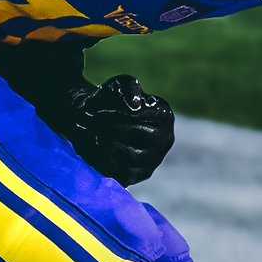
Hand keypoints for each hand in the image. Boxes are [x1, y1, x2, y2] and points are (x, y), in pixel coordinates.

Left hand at [59, 74, 175, 186]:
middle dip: (116, 127)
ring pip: (132, 156)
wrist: (97, 120)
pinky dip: (107, 161)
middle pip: (144, 136)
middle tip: (96, 121)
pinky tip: (96, 148)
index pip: (152, 115)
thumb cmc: (112, 101)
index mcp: (165, 115)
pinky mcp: (138, 175)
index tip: (106, 109)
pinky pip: (123, 172)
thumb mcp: (120, 85)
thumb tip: (134, 106)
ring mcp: (154, 159)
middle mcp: (165, 139)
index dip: (127, 112)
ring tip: (95, 133)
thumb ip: (129, 88)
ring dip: (109, 144)